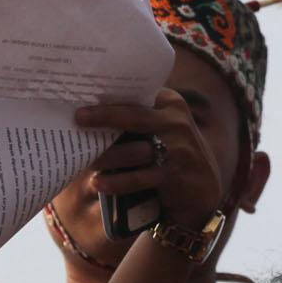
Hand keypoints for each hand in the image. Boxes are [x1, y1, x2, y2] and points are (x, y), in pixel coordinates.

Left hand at [75, 88, 221, 228]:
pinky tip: (98, 183)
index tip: (85, 92)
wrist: (203, 191)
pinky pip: (140, 177)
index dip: (113, 95)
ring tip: (84, 159)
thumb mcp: (164, 129)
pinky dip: (118, 181)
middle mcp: (177, 122)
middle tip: (78, 117)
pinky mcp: (175, 174)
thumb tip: (90, 114)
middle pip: (135, 117)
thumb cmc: (171, 155)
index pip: (139, 94)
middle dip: (104, 116)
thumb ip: (139, 118)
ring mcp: (179, 148)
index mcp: (171, 104)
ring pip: (134, 151)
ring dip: (107, 156)